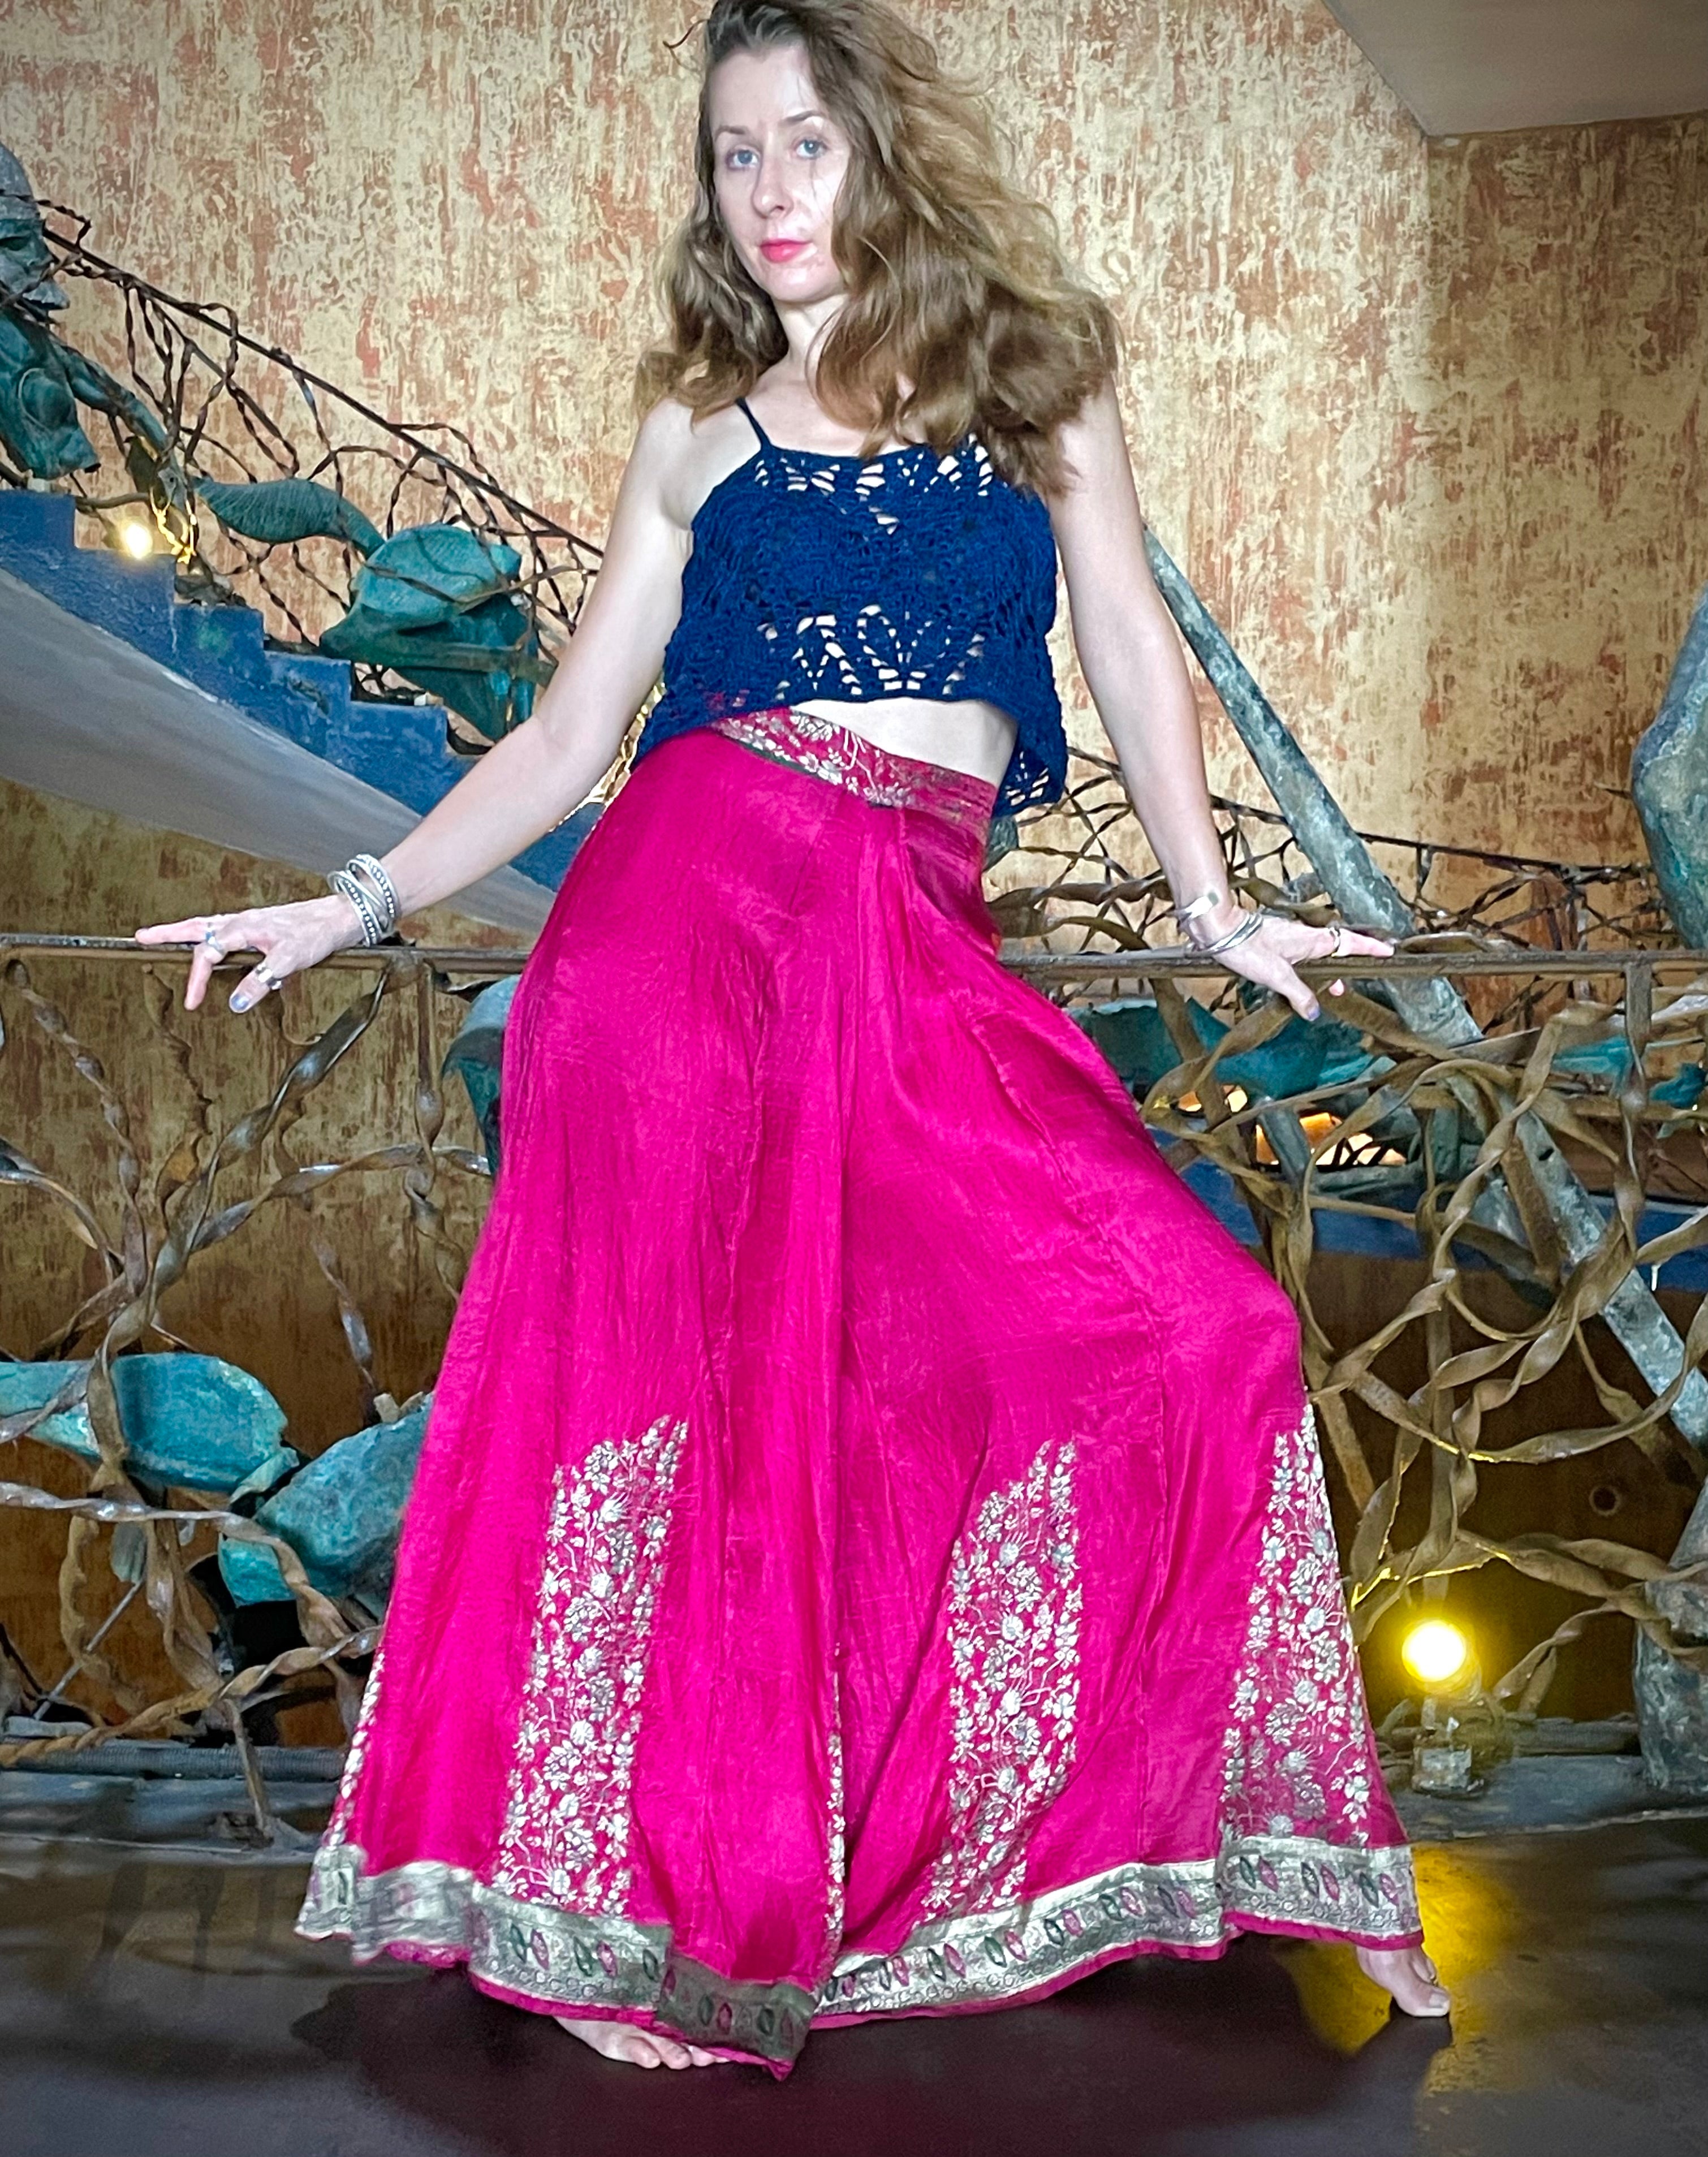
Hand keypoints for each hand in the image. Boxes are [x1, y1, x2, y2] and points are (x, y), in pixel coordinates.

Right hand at [133, 894, 365, 1011]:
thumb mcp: (289, 961)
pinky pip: (224, 928)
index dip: (196, 979)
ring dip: (184, 931)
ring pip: (207, 925)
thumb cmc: (315, 934)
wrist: (339, 918)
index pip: (208, 954)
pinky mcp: (258, 925)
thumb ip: (261, 981)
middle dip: (167, 934)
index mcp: (242, 928)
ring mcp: (248, 921)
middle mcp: (241, 921)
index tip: (191, 1002)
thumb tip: (234, 1002)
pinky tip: (210, 942)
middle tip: (141, 938)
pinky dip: (209, 933)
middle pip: (195, 927)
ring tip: (162, 936)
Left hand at [1194, 909, 1393, 1022]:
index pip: (1349, 943)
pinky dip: (1308, 968)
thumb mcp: (1276, 976)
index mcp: (1311, 941)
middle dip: (1348, 965)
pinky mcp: (1276, 941)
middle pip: (1336, 950)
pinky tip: (1299, 982)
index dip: (1370, 947)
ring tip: (1332, 989)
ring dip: (1326, 970)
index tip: (1389, 950)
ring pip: (1318, 954)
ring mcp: (1290, 938)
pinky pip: (1301, 955)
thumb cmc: (1246, 947)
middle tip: (1355, 983)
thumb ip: (1298, 994)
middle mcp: (1304, 936)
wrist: (1218, 930)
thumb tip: (1313, 1010)